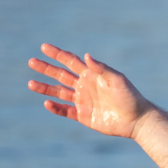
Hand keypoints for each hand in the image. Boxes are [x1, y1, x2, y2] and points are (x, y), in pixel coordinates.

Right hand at [27, 44, 153, 137]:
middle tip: (31, 61)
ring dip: (45, 88)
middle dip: (46, 68)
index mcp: (92, 75)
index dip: (58, 54)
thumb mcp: (117, 80)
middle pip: (61, 75)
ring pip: (59, 92)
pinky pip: (66, 111)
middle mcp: (85, 86)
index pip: (71, 62)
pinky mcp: (84, 116)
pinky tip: (47, 103)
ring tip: (31, 83)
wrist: (137, 120)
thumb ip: (101, 68)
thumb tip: (86, 56)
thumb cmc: (130, 97)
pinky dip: (56, 108)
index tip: (44, 47)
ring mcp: (83, 101)